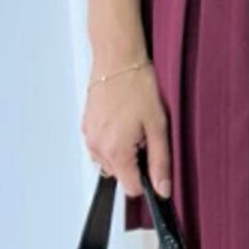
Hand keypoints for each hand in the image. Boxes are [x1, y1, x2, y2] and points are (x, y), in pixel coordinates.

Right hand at [81, 60, 173, 199]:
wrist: (117, 59)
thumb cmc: (137, 86)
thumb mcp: (158, 126)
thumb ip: (160, 162)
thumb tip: (162, 189)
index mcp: (116, 151)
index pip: (131, 188)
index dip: (146, 180)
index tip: (153, 163)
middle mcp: (97, 147)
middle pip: (120, 175)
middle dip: (135, 162)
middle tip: (144, 135)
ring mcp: (89, 137)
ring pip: (110, 162)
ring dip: (123, 152)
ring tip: (133, 126)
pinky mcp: (86, 127)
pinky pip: (101, 146)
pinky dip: (113, 140)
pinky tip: (122, 121)